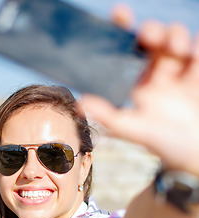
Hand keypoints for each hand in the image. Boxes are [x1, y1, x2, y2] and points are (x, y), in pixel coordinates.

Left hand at [79, 6, 198, 175]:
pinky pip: (197, 48)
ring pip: (176, 37)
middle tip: (149, 36)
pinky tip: (192, 55)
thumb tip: (80, 103)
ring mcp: (178, 71)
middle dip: (152, 30)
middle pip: (153, 38)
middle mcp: (157, 72)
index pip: (127, 51)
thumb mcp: (134, 130)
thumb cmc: (161, 143)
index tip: (119, 15)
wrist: (192, 154)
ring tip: (178, 50)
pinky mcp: (196, 73)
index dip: (123, 30)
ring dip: (176, 36)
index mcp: (137, 82)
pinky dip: (196, 45)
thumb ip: (109, 116)